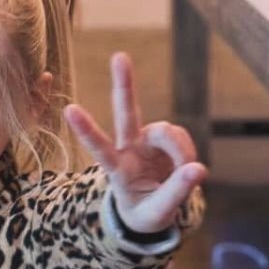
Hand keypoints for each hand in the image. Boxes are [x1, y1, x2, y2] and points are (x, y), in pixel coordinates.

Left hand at [64, 52, 206, 236]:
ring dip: (181, 150)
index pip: (100, 149)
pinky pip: (181, 137)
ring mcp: (145, 140)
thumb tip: (199, 169)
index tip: (69, 109)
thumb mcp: (158, 211)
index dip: (86, 130)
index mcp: (117, 169)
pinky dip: (187, 152)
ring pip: (166, 131)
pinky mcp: (162, 139)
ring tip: (187, 172)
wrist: (151, 208)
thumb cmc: (146, 211)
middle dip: (124, 84)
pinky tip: (187, 167)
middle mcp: (128, 147)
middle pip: (126, 112)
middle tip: (119, 56)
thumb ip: (177, 191)